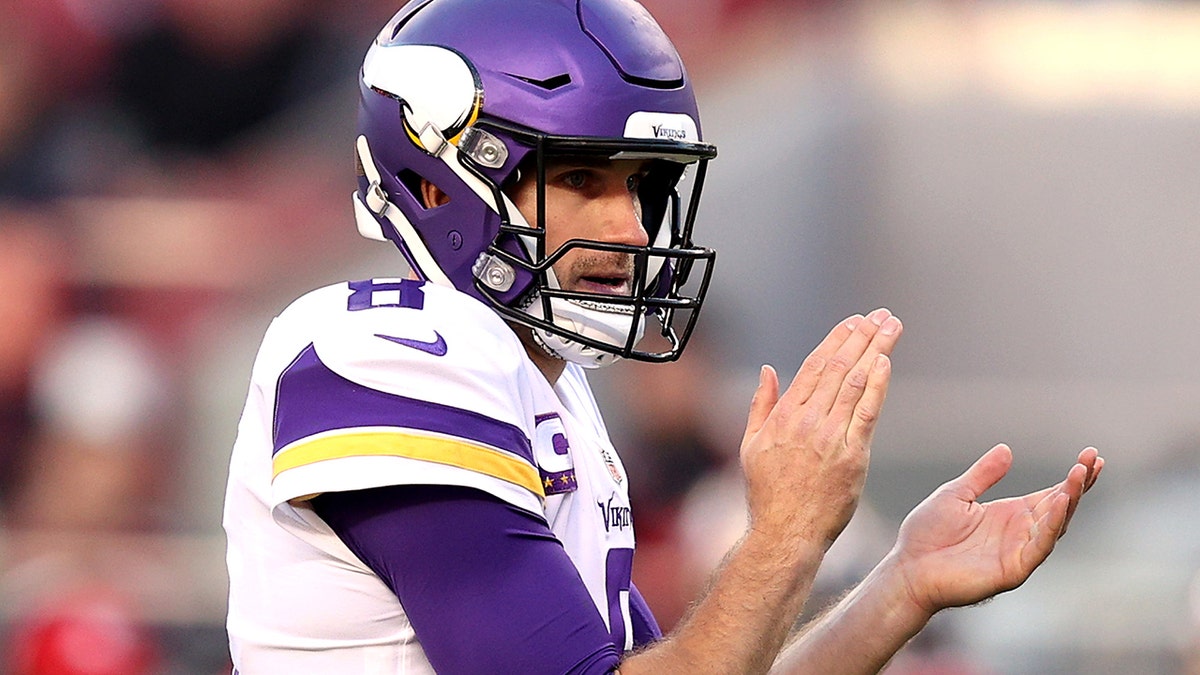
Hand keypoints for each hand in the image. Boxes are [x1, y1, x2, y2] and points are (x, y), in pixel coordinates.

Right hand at [739, 308, 902, 549]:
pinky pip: (867, 413)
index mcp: (784, 415)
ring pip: (855, 382)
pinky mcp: (852, 456)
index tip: (854, 321)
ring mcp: (831, 437)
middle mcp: (807, 420)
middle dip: (862, 336)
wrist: (785, 533)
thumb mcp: (750, 445)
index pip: (815, 365)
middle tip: (881, 315)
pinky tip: (886, 362)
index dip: (837, 339)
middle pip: (839, 367)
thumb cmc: (767, 494)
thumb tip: (769, 370)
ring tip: (891, 327)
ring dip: (876, 350)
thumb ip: (760, 405)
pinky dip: (877, 385)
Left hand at [888, 444, 1103, 613]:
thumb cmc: (928, 534)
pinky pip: (1039, 547)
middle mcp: (1021, 533)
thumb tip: (1007, 449)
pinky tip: (1061, 502)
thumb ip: (983, 474)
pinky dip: (1052, 525)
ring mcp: (1019, 553)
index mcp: (1011, 514)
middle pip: (1061, 507)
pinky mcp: (1013, 570)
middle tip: (1094, 460)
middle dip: (1079, 484)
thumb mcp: (956, 494)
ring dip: (1069, 500)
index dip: (1073, 478)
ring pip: (1055, 525)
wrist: (908, 568)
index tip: (1091, 455)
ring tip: (1079, 475)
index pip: (1052, 494)